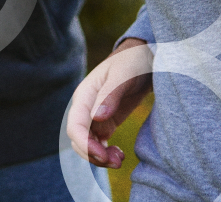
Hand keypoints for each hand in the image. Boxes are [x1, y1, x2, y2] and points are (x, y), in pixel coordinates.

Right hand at [66, 38, 153, 168]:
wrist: (145, 58)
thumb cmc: (132, 62)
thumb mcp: (123, 75)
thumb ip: (110, 95)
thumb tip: (97, 118)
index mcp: (84, 95)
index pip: (75, 126)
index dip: (85, 144)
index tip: (102, 155)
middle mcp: (86, 108)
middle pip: (79, 140)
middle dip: (93, 155)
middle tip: (117, 162)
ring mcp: (95, 117)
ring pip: (88, 145)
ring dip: (100, 157)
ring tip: (120, 160)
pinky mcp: (106, 123)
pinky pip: (99, 144)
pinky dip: (106, 153)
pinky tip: (120, 154)